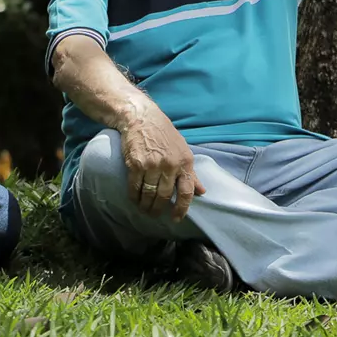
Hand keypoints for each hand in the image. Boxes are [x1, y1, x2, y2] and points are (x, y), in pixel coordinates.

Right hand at [119, 104, 204, 220]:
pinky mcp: (136, 164)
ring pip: (149, 194)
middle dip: (158, 209)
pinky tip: (134, 199)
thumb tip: (202, 191)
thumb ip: (191, 173)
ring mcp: (152, 165)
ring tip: (143, 209)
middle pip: (165, 196)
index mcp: (185, 162)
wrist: (141, 118)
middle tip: (154, 214)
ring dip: (145, 205)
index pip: (187, 191)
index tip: (176, 218)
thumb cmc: (164, 134)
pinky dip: (134, 197)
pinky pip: (135, 187)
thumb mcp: (183, 150)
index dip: (182, 208)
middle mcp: (170, 165)